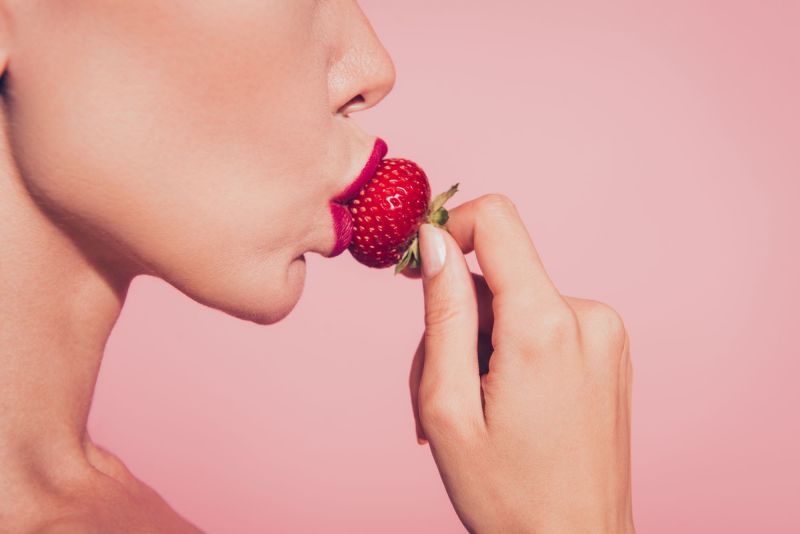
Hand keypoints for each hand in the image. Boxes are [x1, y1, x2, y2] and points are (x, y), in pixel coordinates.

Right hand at [407, 195, 634, 533]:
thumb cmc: (507, 494)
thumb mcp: (448, 407)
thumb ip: (442, 313)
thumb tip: (434, 241)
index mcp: (545, 327)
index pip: (497, 221)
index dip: (448, 228)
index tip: (417, 270)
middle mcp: (588, 317)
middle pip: (497, 275)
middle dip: (456, 319)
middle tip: (439, 387)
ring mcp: (606, 333)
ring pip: (516, 303)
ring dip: (482, 343)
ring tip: (475, 409)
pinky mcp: (609, 349)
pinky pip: (544, 322)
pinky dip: (512, 350)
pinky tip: (505, 403)